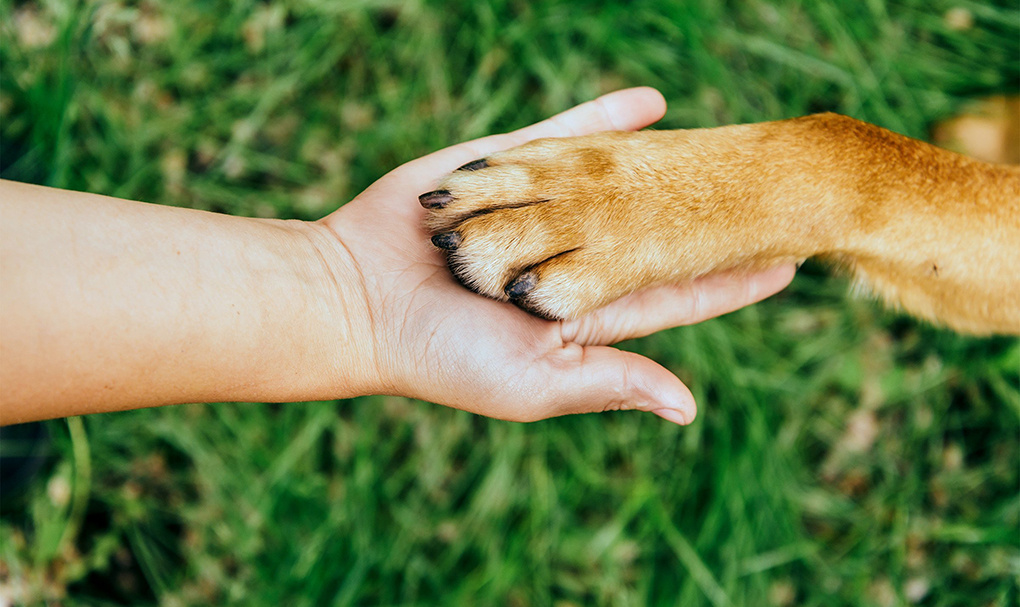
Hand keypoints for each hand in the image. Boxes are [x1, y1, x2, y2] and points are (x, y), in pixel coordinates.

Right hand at [321, 88, 794, 423]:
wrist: (355, 299)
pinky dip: (604, 120)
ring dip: (669, 167)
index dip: (728, 281)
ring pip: (620, 182)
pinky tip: (653, 106)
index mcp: (583, 312)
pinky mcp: (502, 168)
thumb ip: (609, 382)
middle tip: (772, 199)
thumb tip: (690, 408)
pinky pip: (563, 138)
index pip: (673, 295)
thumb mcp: (532, 382)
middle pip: (657, 232)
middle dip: (710, 218)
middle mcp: (569, 257)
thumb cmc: (441, 356)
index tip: (785, 264)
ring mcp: (538, 209)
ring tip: (724, 150)